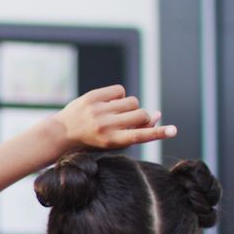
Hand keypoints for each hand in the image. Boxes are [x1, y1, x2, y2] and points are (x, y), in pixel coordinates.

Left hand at [51, 84, 175, 151]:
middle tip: (129, 121)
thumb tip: (157, 115)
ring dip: (130, 107)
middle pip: (142, 114)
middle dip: (142, 117)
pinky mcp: (92, 97)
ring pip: (133, 101)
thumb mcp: (112, 142)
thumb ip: (135, 131)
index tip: (174, 130)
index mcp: (112, 141)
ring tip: (115, 114)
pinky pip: (120, 91)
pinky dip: (119, 96)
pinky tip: (108, 104)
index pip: (140, 135)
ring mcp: (99, 111)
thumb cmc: (91, 140)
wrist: (60, 133)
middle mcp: (106, 126)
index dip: (159, 133)